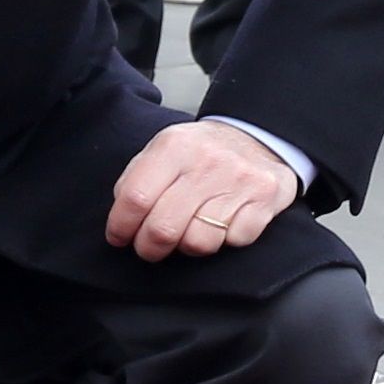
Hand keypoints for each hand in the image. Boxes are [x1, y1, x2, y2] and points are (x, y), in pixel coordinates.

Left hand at [105, 118, 301, 263]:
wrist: (258, 135)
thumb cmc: (202, 151)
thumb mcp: (165, 148)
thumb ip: (138, 178)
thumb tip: (122, 217)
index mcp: (174, 146)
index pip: (135, 197)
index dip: (121, 226)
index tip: (118, 237)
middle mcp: (207, 162)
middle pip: (163, 227)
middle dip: (148, 248)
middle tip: (148, 247)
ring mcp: (239, 181)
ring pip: (198, 242)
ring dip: (188, 246)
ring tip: (189, 231)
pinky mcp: (265, 200)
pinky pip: (234, 242)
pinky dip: (224, 240)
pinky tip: (222, 224)